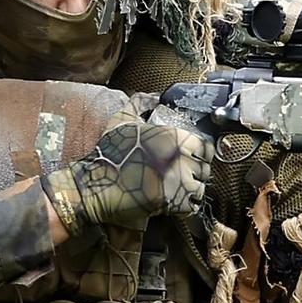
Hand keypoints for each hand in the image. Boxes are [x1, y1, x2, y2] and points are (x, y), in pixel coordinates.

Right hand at [43, 112, 211, 252]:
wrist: (96, 185)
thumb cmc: (109, 152)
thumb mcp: (122, 120)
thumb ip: (139, 103)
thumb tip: (153, 97)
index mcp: (172, 136)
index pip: (205, 145)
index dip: (200, 152)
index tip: (192, 156)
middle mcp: (180, 158)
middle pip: (204, 167)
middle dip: (197, 171)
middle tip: (185, 174)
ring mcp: (178, 182)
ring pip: (200, 187)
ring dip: (193, 189)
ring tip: (181, 189)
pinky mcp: (173, 203)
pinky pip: (192, 206)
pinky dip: (187, 205)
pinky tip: (177, 201)